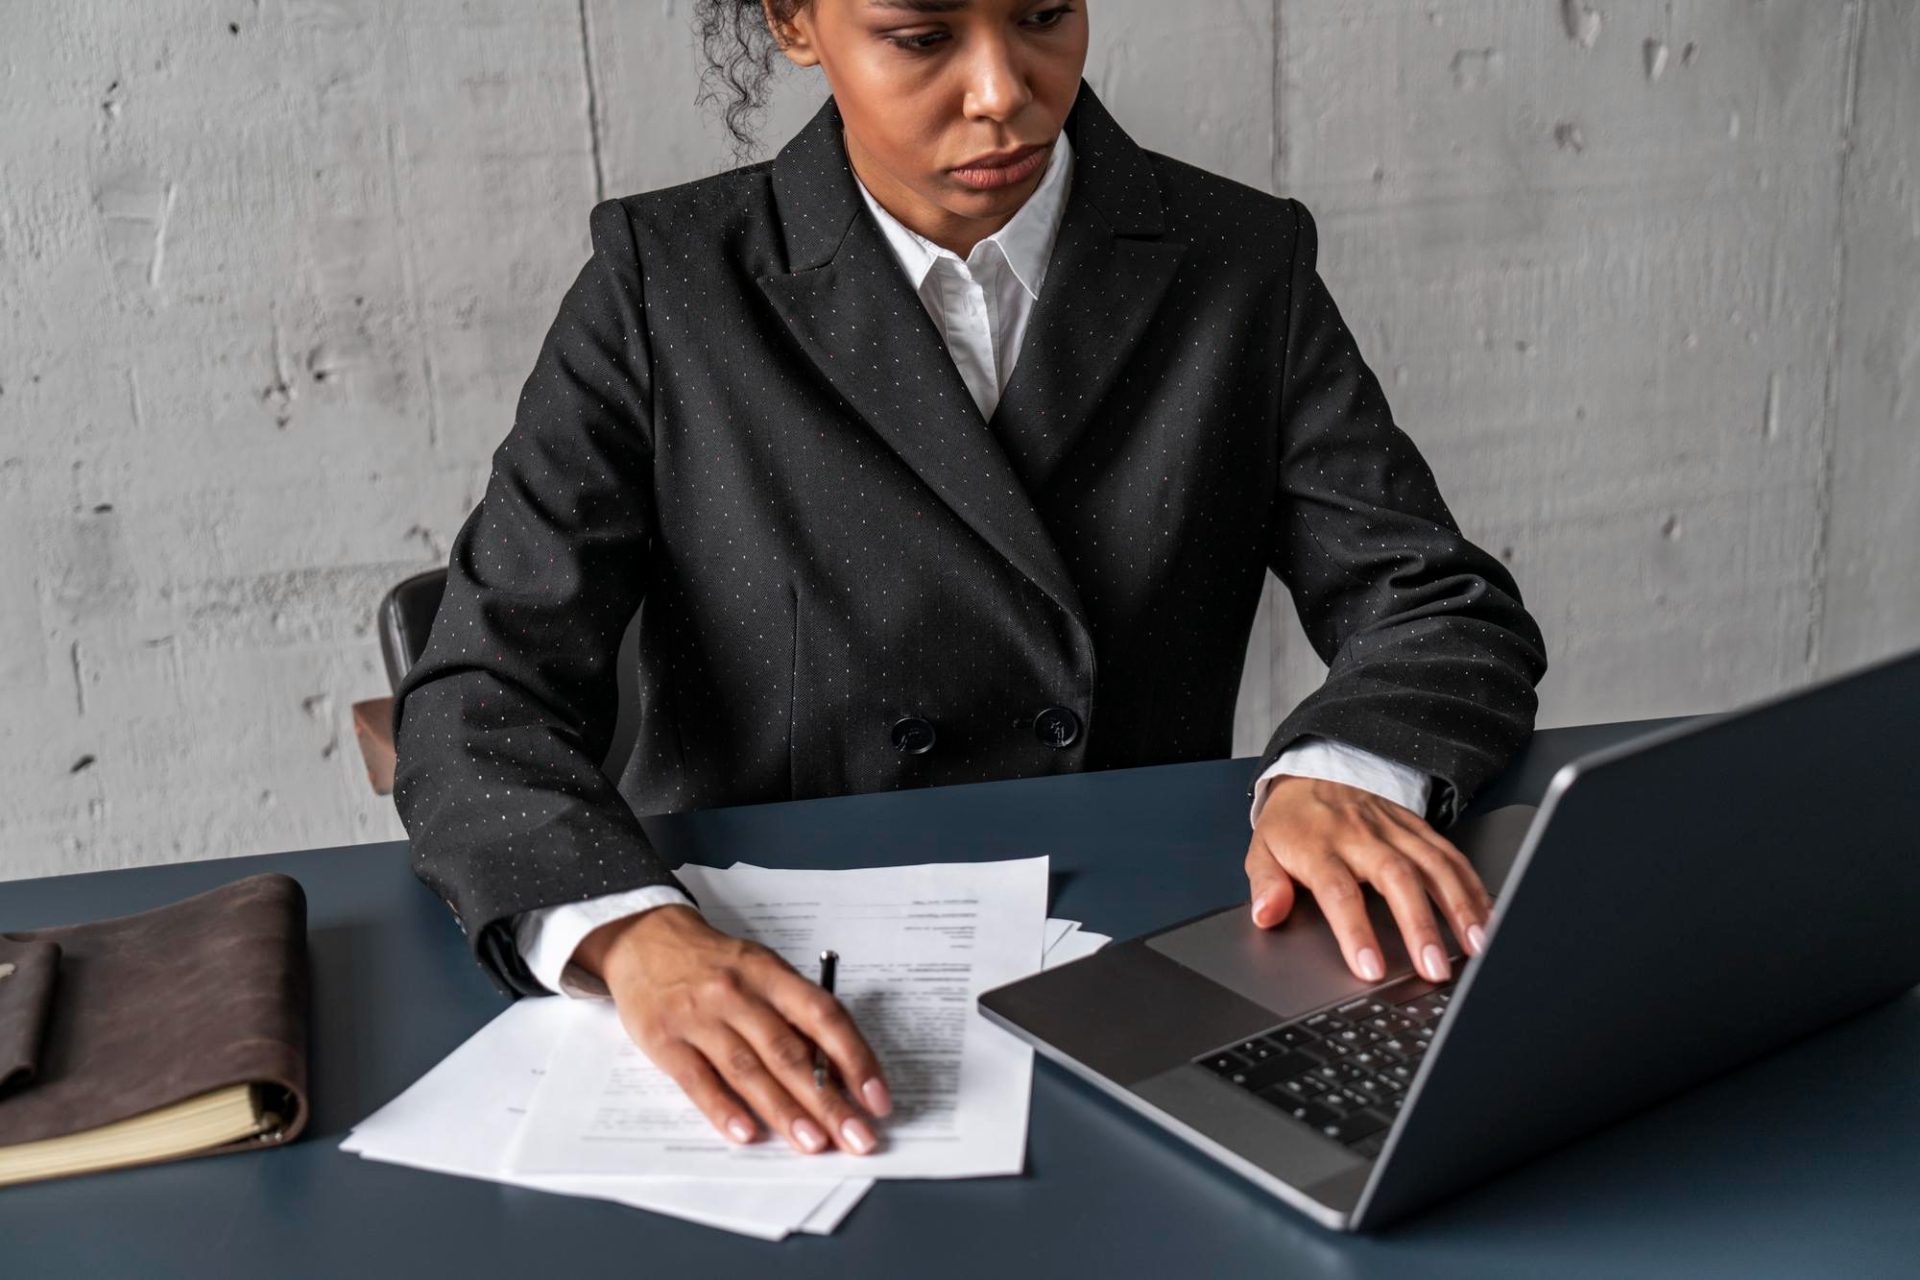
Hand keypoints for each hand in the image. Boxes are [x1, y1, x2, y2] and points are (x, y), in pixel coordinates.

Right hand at [572, 903, 892, 1154]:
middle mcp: (739, 994)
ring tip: (813, 1144)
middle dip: (827, 1101)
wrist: (644, 940)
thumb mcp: (760, 969)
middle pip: (789, 1052)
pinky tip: (747, 1134)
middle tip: (857, 1139)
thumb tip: (835, 1071)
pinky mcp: (665, 1041)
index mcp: (770, 974)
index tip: (876, 1098)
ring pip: (748, 1070)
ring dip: (784, 1111)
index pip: (823, 1016)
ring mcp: (700, 1017)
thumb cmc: (716, 962)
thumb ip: (792, 1013)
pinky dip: (723, 1109)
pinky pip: (698, 1081)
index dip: (855, 1058)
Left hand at [1245, 775, 1493, 984]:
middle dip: (1420, 926)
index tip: (1371, 968)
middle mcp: (1362, 836)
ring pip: (1433, 865)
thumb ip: (1264, 884)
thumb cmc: (1292, 822)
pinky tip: (1486, 916)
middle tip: (1434, 968)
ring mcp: (1394, 829)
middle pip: (1397, 878)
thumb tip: (1266, 914)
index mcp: (1320, 846)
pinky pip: (1451, 855)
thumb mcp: (1262, 849)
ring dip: (1458, 907)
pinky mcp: (1418, 826)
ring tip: (1476, 947)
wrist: (1314, 771)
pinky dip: (1473, 886)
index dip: (1356, 932)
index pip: (1339, 892)